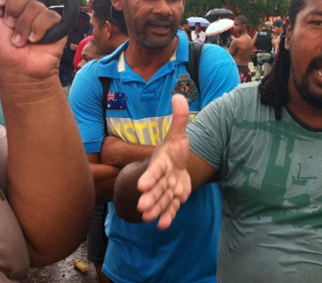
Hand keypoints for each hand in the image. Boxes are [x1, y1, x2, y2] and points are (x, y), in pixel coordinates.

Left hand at [0, 0, 63, 83]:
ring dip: (25, 26)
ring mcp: (40, 16)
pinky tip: (36, 40)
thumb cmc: (0, 51)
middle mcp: (23, 9)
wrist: (18, 69)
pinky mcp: (56, 25)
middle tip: (9, 26)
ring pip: (36, 6)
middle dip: (14, 9)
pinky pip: (50, 16)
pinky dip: (40, 29)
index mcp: (6, 5)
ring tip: (21, 41)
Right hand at [137, 94, 191, 229]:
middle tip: (143, 207)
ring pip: (161, 201)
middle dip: (149, 198)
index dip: (150, 177)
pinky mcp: (174, 200)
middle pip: (155, 189)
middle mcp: (161, 179)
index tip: (143, 185)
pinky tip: (164, 225)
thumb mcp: (178, 134)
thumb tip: (179, 96)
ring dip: (156, 209)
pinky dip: (168, 217)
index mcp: (161, 163)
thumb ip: (179, 118)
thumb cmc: (174, 151)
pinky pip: (171, 209)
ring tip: (149, 218)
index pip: (155, 170)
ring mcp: (167, 190)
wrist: (176, 166)